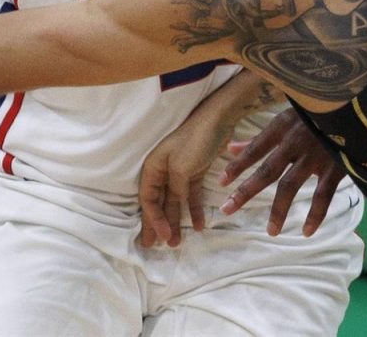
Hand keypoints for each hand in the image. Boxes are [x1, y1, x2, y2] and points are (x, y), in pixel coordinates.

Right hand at [137, 105, 230, 247]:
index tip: (162, 237)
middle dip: (158, 225)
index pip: (148, 200)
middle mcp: (163, 171)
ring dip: (176, 221)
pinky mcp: (195, 172)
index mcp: (153, 167)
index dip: (153, 220)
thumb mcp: (181, 168)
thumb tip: (173, 204)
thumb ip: (175, 189)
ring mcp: (179, 172)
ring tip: (177, 243)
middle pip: (158, 203)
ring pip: (175, 202)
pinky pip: (191, 195)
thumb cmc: (195, 141)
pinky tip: (200, 225)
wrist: (218, 119)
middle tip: (156, 248)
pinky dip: (195, 209)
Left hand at [220, 109, 343, 235]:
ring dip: (278, 210)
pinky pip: (323, 196)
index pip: (255, 148)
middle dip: (245, 191)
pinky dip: (315, 215)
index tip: (221, 182)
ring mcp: (315, 156)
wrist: (357, 108)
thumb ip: (260, 135)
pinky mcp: (335, 167)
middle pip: (266, 171)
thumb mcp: (288, 115)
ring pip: (291, 187)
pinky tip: (306, 231)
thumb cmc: (317, 110)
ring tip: (270, 231)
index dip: (237, 165)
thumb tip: (231, 147)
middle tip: (227, 209)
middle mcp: (295, 142)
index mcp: (283, 126)